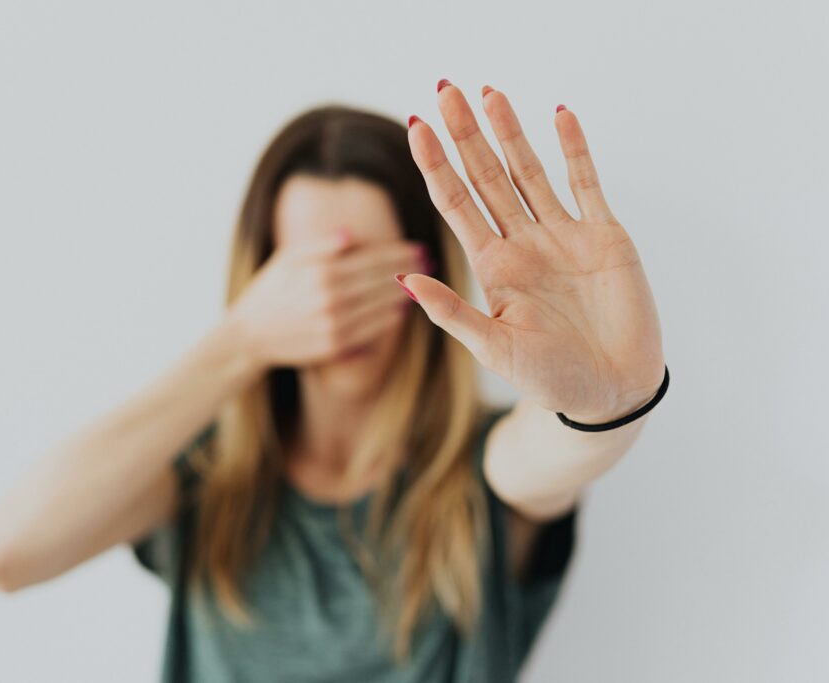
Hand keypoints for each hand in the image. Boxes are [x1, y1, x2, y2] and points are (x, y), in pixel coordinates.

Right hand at [228, 229, 428, 369]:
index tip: (418, 247)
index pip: (370, 259)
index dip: (398, 252)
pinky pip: (370, 331)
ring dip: (405, 294)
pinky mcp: (334, 346)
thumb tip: (351, 236)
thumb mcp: (286, 259)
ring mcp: (334, 324)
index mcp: (321, 272)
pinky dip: (388, 320)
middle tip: (429, 263)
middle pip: (381, 281)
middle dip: (409, 270)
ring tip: (423, 285)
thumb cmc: (268, 292)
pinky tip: (401, 311)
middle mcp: (330, 298)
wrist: (248, 336)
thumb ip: (319, 247)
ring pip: (381, 306)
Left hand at [399, 82, 664, 422]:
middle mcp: (522, 244)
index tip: (415, 127)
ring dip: (510, 132)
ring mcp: (562, 236)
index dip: (436, 166)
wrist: (612, 391)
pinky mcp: (603, 236)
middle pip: (487, 177)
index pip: (456, 204)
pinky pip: (587, 183)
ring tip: (488, 92)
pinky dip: (575, 149)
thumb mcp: (494, 349)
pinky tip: (559, 115)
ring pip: (530, 172)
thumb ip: (452, 313)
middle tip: (444, 90)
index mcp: (493, 267)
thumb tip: (403, 280)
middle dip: (466, 135)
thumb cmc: (550, 378)